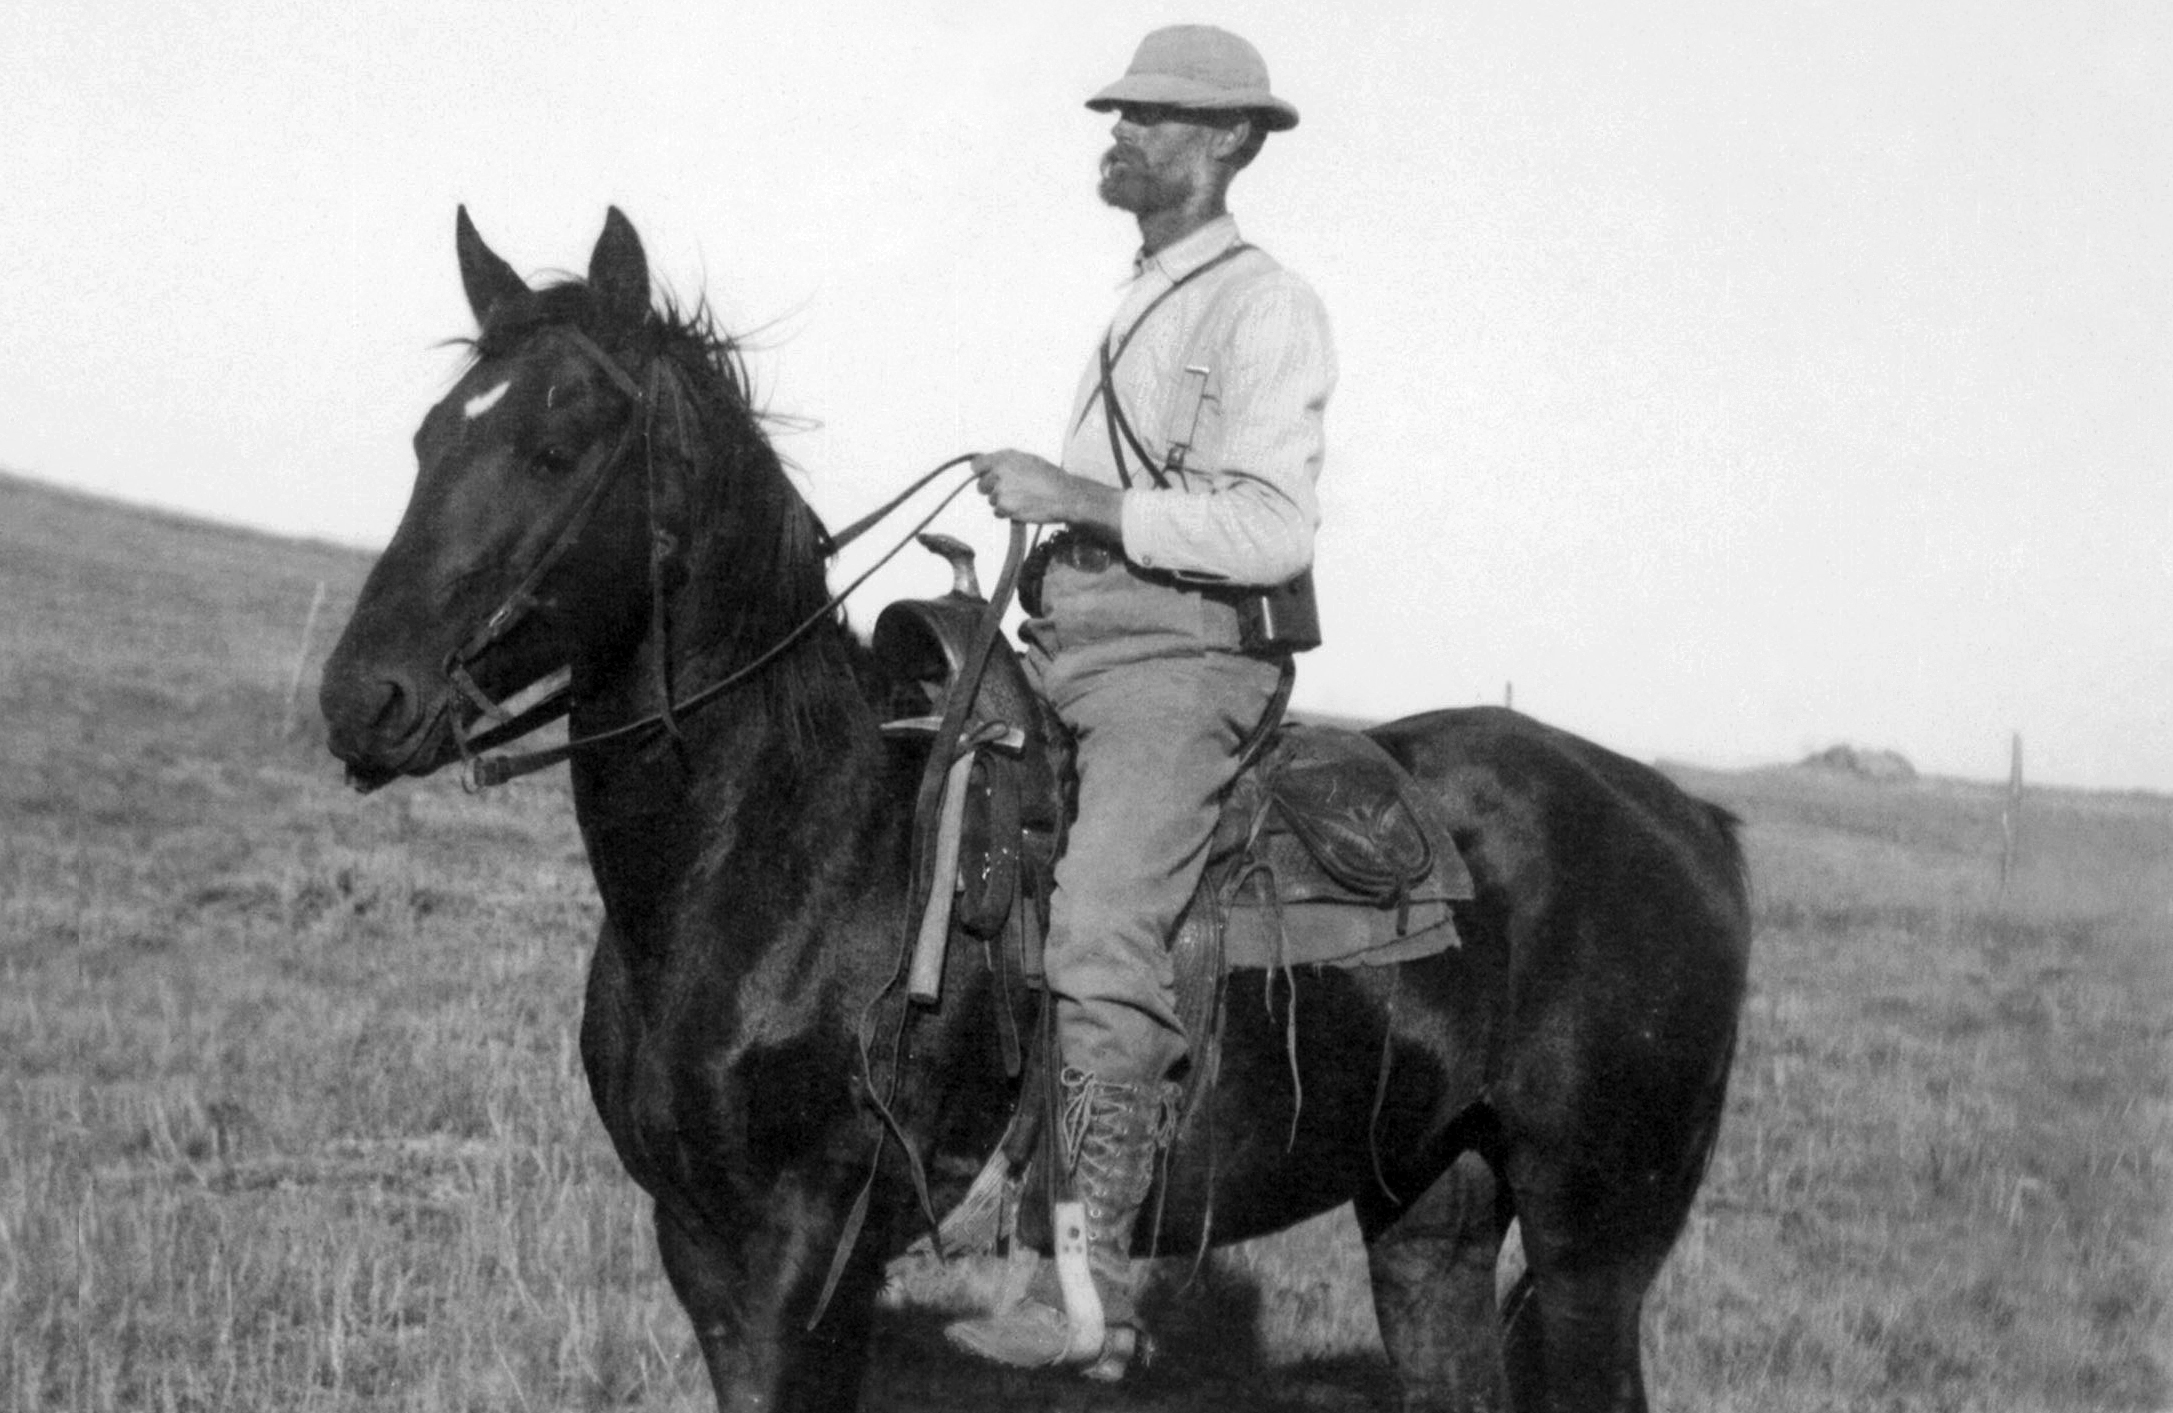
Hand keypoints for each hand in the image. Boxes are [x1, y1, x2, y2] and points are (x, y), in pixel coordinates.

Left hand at [971, 450, 1122, 534]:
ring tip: (1023, 498)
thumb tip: (987, 466)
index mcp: (1004, 458)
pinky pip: (998, 512)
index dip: (981, 472)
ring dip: (1003, 502)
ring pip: (991, 500)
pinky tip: (1023, 506)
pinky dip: (1008, 512)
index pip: (976, 465)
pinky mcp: (1005, 507)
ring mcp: (1001, 491)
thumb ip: (1005, 462)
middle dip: (992, 489)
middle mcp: (999, 472)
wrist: (1064, 496)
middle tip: (1012, 490)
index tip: (986, 476)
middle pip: (981, 486)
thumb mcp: (1027, 460)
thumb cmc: (1049, 477)